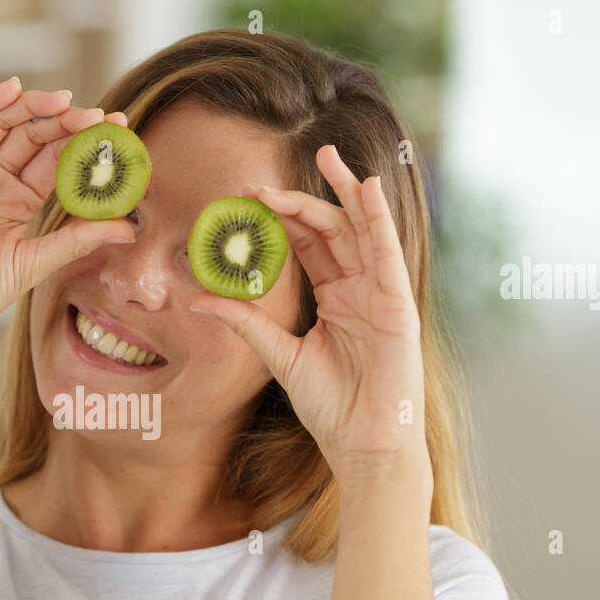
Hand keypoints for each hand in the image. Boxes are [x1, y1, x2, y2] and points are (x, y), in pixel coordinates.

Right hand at [0, 77, 135, 352]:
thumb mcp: (35, 262)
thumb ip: (78, 238)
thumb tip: (128, 226)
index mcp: (18, 203)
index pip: (56, 162)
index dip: (84, 145)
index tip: (117, 131)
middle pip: (33, 138)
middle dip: (66, 124)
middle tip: (98, 117)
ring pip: (2, 124)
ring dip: (34, 108)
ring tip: (67, 102)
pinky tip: (14, 88)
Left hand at [190, 144, 430, 489]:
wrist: (362, 443)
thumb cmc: (330, 405)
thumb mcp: (280, 356)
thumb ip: (246, 323)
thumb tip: (199, 300)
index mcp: (336, 298)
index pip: (310, 245)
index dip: (283, 219)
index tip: (249, 198)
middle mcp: (361, 289)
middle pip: (336, 229)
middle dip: (309, 197)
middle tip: (278, 171)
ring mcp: (381, 295)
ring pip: (364, 232)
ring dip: (348, 192)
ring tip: (329, 156)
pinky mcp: (399, 306)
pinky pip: (388, 255)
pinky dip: (379, 221)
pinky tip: (367, 190)